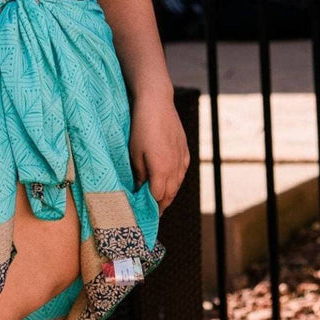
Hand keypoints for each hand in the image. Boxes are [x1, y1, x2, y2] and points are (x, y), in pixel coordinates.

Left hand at [129, 92, 189, 211]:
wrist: (156, 104)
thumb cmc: (140, 128)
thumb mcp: (134, 153)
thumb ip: (139, 174)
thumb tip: (139, 189)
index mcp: (162, 170)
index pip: (158, 197)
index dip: (151, 207)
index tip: (144, 214)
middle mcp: (175, 168)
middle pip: (170, 194)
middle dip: (161, 205)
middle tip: (152, 213)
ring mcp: (182, 159)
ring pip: (177, 184)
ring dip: (169, 194)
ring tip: (159, 201)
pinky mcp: (185, 151)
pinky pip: (182, 172)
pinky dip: (175, 181)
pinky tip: (170, 182)